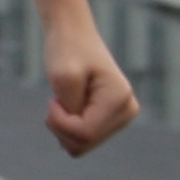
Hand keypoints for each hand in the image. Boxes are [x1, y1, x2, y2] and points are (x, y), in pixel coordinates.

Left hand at [42, 15, 137, 156]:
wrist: (73, 33)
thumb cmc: (67, 50)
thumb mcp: (63, 78)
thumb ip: (71, 112)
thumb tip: (79, 141)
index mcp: (120, 99)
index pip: (84, 134)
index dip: (59, 122)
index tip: (52, 100)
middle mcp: (127, 110)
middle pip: (84, 144)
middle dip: (61, 127)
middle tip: (56, 102)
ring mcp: (121, 116)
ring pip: (82, 146)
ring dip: (63, 128)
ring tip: (63, 102)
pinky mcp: (111, 119)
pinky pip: (83, 141)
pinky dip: (68, 128)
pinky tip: (69, 107)